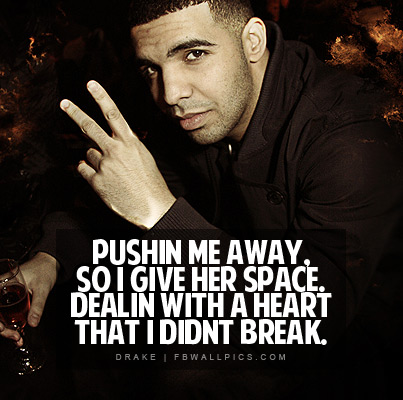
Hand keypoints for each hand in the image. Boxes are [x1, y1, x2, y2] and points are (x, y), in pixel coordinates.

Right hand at [0, 252, 58, 345]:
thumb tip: (33, 323)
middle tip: (16, 336)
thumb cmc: (44, 269)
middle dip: (2, 328)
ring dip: (6, 329)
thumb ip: (37, 305)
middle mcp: (0, 290)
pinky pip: (6, 313)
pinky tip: (17, 331)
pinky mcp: (10, 299)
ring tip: (17, 337)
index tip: (2, 328)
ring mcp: (4, 295)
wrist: (50, 263)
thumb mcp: (42, 288)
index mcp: (1, 284)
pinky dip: (10, 324)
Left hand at [60, 80, 175, 229]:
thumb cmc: (150, 182)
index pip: (113, 114)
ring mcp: (105, 166)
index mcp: (130, 142)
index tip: (90, 84)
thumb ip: (124, 145)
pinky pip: (84, 169)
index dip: (101, 97)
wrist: (152, 206)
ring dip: (96, 159)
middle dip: (75, 113)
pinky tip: (102, 178)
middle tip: (64, 103)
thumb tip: (104, 140)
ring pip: (89, 153)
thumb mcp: (142, 156)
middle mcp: (116, 151)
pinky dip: (89, 171)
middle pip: (90, 127)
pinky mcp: (97, 181)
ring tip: (112, 171)